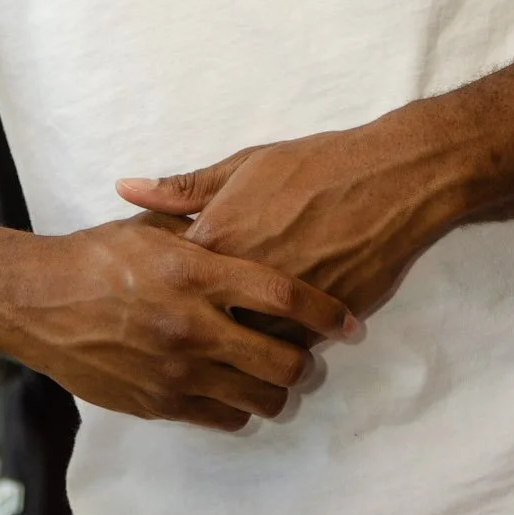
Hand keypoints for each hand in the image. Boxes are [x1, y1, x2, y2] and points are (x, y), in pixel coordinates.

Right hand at [4, 214, 354, 432]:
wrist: (36, 301)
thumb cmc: (95, 256)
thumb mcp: (152, 230)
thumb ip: (205, 232)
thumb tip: (249, 222)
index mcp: (194, 272)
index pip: (283, 296)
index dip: (327, 311)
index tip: (348, 321)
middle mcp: (191, 324)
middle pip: (283, 359)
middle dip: (305, 358)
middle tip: (308, 350)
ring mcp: (176, 369)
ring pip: (260, 397)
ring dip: (275, 387)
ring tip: (271, 372)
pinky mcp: (159, 402)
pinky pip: (225, 417)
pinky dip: (239, 404)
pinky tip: (233, 385)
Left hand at [116, 113, 461, 321]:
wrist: (389, 181)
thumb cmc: (313, 165)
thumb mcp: (243, 166)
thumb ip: (182, 188)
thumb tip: (124, 188)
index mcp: (216, 239)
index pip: (168, 280)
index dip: (161, 288)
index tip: (156, 290)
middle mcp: (243, 280)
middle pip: (201, 323)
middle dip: (193, 327)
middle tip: (187, 324)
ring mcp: (283, 308)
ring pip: (244, 346)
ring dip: (237, 344)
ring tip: (230, 338)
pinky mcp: (320, 325)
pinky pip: (287, 348)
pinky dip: (279, 344)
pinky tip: (274, 335)